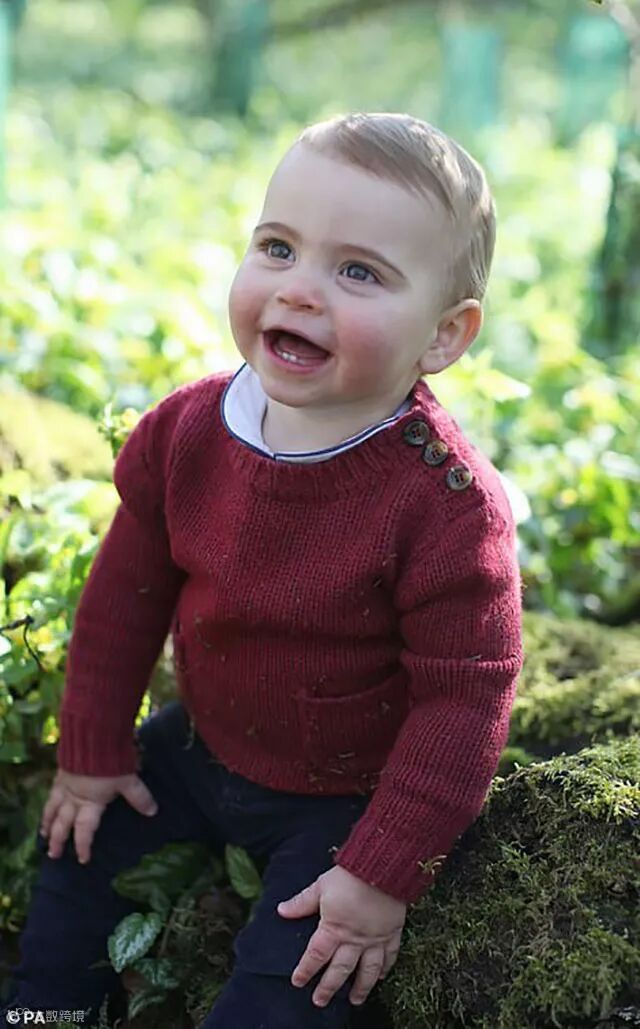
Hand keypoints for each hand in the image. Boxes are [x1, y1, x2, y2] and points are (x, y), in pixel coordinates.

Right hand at [40, 768, 157, 864]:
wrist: (91, 737)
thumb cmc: (110, 761)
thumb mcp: (128, 780)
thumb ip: (139, 797)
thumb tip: (153, 812)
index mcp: (90, 802)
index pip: (84, 830)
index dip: (83, 845)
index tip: (83, 859)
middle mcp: (74, 797)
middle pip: (62, 823)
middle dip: (57, 840)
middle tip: (53, 854)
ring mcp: (65, 784)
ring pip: (52, 808)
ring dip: (47, 822)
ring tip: (43, 833)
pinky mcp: (61, 771)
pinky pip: (52, 791)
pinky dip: (49, 801)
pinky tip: (49, 801)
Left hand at [277, 865, 405, 1008]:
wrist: (381, 867)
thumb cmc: (349, 875)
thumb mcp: (321, 886)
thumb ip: (302, 902)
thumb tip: (282, 910)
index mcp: (334, 929)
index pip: (315, 956)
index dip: (305, 970)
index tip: (298, 982)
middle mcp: (354, 940)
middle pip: (340, 970)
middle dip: (329, 987)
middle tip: (320, 1001)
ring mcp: (374, 939)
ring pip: (367, 970)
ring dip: (361, 987)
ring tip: (355, 1000)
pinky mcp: (391, 933)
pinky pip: (390, 956)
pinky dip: (386, 968)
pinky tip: (381, 977)